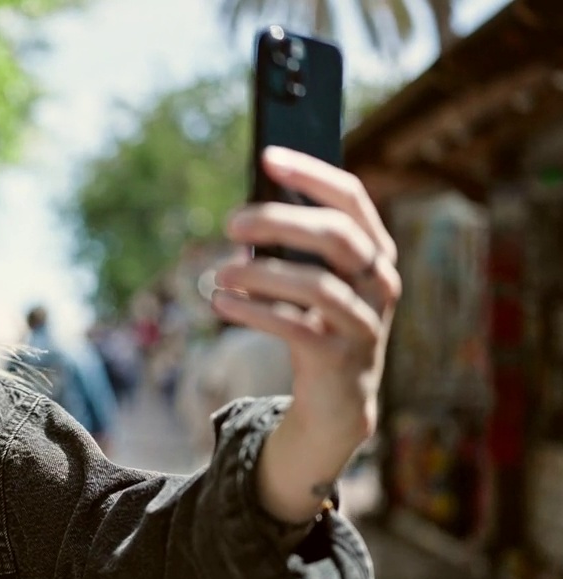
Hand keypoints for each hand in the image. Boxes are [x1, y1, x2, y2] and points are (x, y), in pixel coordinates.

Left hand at [213, 146, 401, 521]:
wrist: (337, 400)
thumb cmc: (318, 324)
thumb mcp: (312, 280)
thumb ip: (294, 248)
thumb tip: (245, 216)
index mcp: (375, 251)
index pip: (351, 198)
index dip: (311, 173)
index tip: (268, 156)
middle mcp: (379, 281)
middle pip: (335, 235)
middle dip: (279, 221)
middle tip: (229, 223)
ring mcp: (365, 320)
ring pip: (316, 285)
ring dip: (260, 273)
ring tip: (220, 274)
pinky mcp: (341, 358)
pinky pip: (297, 327)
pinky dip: (255, 312)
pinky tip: (222, 303)